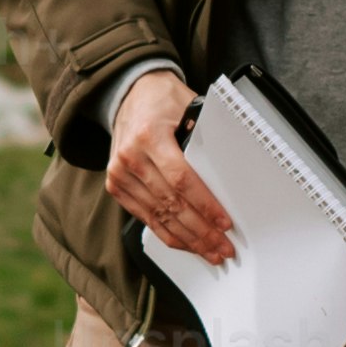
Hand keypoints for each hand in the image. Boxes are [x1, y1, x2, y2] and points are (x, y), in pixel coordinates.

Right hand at [104, 66, 239, 263]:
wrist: (129, 94)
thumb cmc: (163, 101)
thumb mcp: (188, 107)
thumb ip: (203, 136)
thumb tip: (228, 173)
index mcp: (149, 136)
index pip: (181, 179)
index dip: (204, 205)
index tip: (224, 222)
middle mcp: (130, 157)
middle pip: (171, 204)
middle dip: (201, 230)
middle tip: (223, 247)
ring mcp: (119, 174)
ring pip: (158, 216)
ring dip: (187, 238)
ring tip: (210, 251)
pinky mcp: (116, 186)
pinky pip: (145, 217)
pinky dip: (167, 233)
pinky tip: (186, 244)